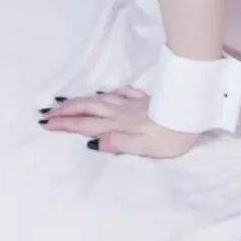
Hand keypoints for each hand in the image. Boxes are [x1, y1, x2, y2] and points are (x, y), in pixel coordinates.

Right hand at [38, 85, 201, 157]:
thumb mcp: (147, 147)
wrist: (193, 111)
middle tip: (48, 113)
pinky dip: (108, 93)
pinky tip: (106, 93)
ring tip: (67, 102)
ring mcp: (133, 103)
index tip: (47, 123)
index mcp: (120, 126)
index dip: (66, 125)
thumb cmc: (173, 136)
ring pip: (101, 99)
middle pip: (89, 109)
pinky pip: (121, 93)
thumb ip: (121, 144)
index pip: (87, 126)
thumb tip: (95, 142)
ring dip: (82, 101)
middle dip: (67, 111)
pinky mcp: (144, 99)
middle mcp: (122, 112)